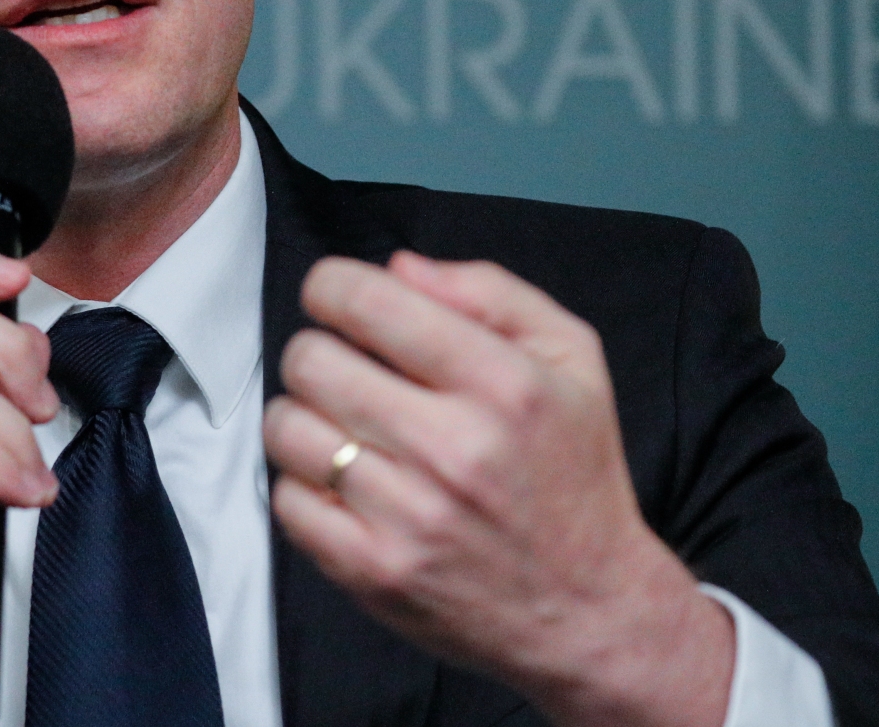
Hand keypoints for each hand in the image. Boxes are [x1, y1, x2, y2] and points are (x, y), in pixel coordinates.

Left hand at [263, 252, 733, 726]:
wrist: (591, 610)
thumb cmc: (575, 472)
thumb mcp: (572, 357)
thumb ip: (490, 292)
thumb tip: (398, 268)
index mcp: (502, 382)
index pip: (367, 301)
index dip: (332, 286)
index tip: (337, 298)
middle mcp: (453, 447)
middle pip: (310, 360)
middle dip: (317, 350)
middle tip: (345, 368)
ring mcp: (408, 515)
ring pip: (287, 427)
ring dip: (302, 416)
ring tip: (342, 426)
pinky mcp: (374, 572)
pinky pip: (287, 501)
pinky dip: (304, 484)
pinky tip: (345, 483)